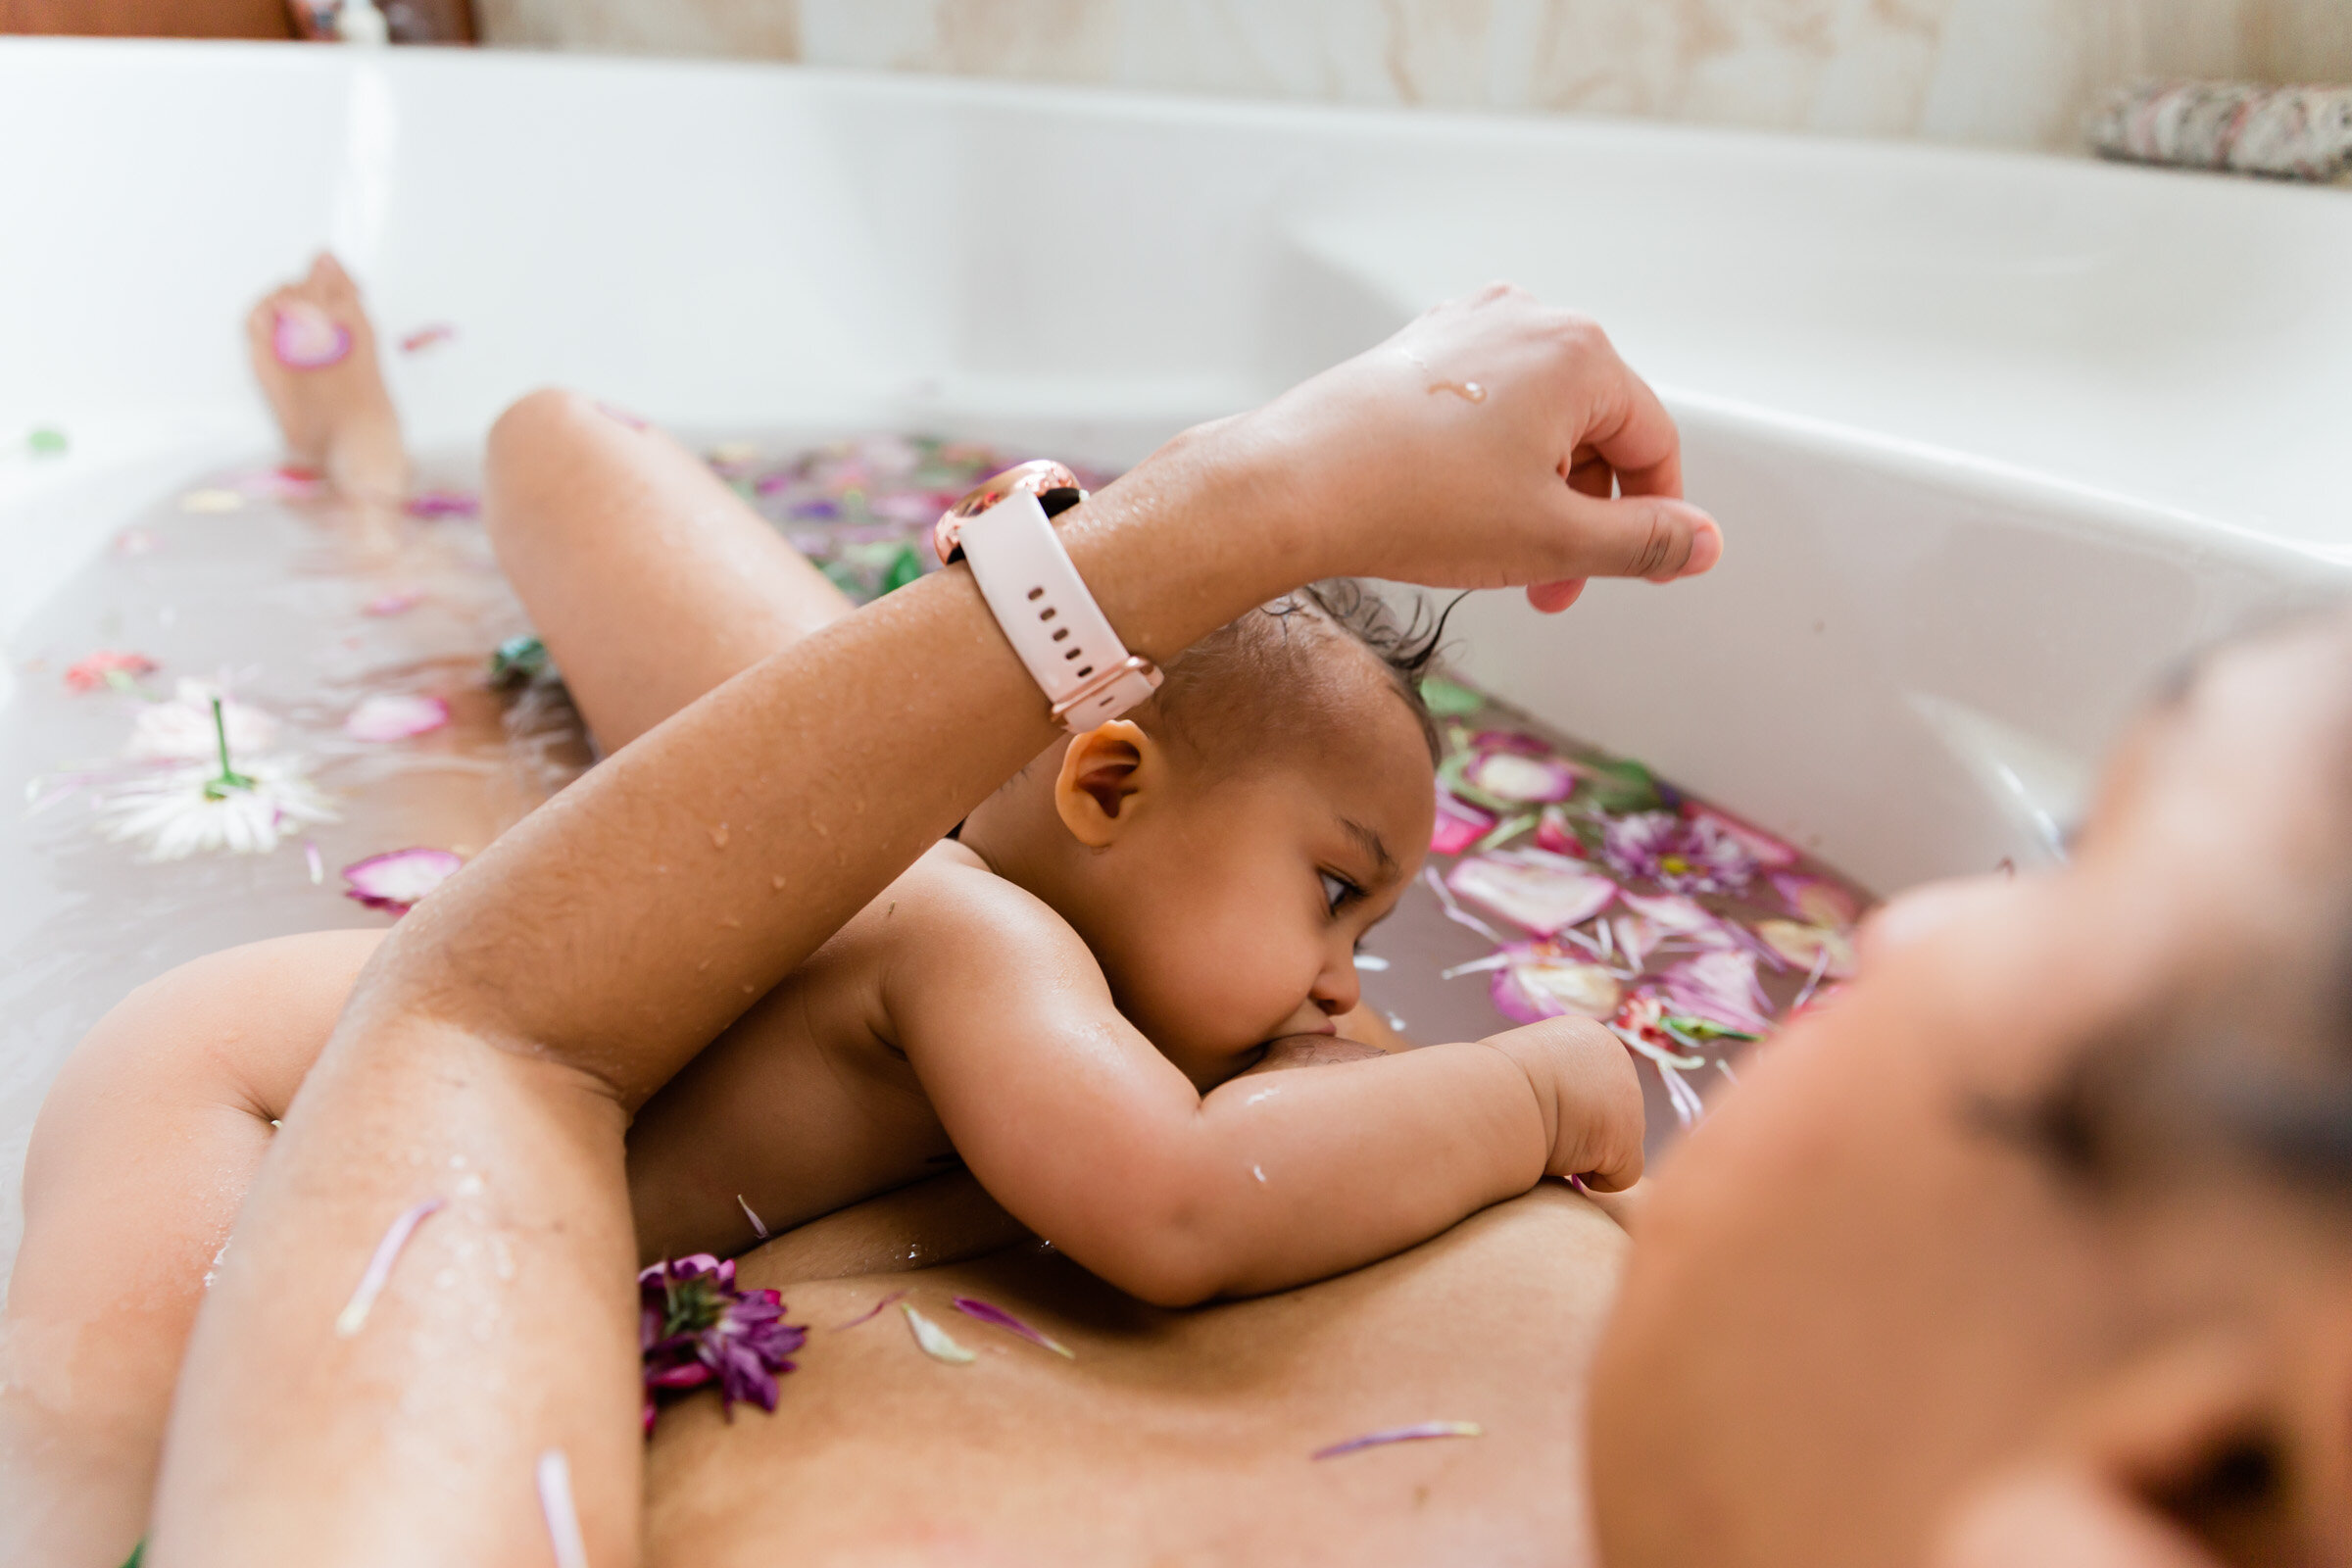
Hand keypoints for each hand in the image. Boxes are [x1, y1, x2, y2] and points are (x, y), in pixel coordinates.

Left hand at [1243, 282, 1720, 611]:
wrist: (1294, 486)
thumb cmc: (1411, 500)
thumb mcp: (1554, 539)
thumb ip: (1643, 542)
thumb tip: (1700, 542)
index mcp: (1579, 352)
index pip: (1653, 443)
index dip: (1653, 519)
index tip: (1639, 568)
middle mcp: (1527, 320)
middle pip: (1595, 430)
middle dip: (1582, 515)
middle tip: (1554, 583)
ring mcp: (1469, 328)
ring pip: (1539, 422)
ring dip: (1537, 496)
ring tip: (1500, 553)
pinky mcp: (1422, 351)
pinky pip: (1487, 409)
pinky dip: (1491, 465)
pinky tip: (1457, 513)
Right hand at [1484, 1015, 1645, 1189]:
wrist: (1501, 1093)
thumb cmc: (1492, 1082)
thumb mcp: (1521, 1066)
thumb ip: (1544, 1076)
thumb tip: (1537, 1098)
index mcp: (1589, 1039)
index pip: (1591, 1084)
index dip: (1563, 1105)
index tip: (1535, 1108)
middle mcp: (1620, 1062)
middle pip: (1609, 1112)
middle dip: (1578, 1129)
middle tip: (1541, 1128)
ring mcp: (1630, 1101)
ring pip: (1613, 1145)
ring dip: (1582, 1152)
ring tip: (1547, 1142)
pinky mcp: (1628, 1141)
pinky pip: (1618, 1176)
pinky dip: (1591, 1180)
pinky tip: (1562, 1165)